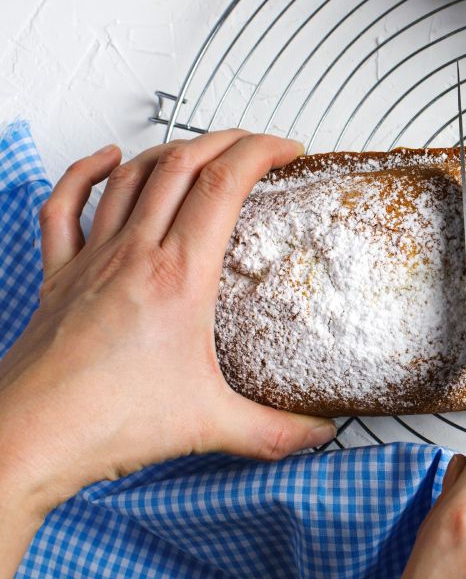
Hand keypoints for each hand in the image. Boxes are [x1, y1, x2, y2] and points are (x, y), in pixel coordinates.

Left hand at [0, 131, 335, 578]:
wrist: (29, 439)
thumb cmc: (108, 424)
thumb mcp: (212, 427)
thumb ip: (276, 432)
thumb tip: (322, 434)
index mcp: (180, 278)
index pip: (223, 185)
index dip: (260, 152)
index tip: (288, 150)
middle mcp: (135, 255)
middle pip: (180, 164)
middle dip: (225, 140)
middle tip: (257, 146)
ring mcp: (92, 259)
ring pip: (130, 175)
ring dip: (169, 150)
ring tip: (201, 149)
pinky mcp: (59, 276)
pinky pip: (66, 205)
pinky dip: (87, 171)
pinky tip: (107, 159)